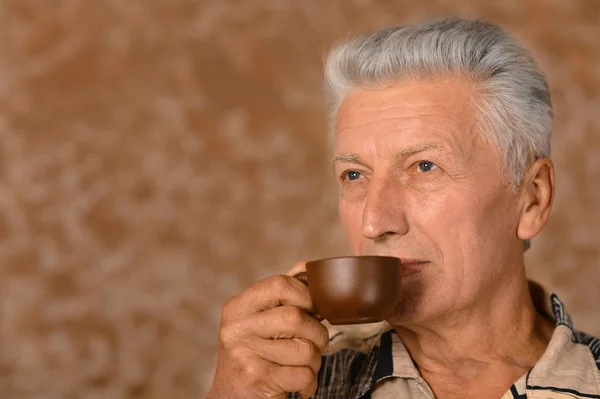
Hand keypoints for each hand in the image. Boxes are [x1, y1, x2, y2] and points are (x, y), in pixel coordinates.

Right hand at [207, 262, 328, 398]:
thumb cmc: (254, 355)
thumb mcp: (257, 322)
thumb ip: (280, 296)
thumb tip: (308, 266)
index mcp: (238, 307)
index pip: (279, 284)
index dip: (306, 295)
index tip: (314, 310)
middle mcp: (236, 327)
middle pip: (296, 317)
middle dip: (317, 334)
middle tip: (316, 343)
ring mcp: (244, 353)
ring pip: (304, 349)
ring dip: (314, 362)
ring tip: (303, 366)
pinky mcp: (256, 379)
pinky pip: (303, 375)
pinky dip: (309, 384)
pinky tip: (298, 385)